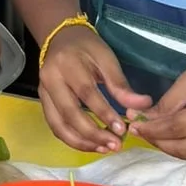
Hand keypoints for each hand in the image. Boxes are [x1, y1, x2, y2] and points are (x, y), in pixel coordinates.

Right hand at [39, 27, 151, 153]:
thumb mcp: (106, 58)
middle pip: (69, 114)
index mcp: (67, 64)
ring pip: (59, 125)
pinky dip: (73, 140)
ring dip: (82, 142)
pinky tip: (91, 144)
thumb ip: (120, 84)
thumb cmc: (87, 47)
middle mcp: (50, 80)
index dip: (104, 113)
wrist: (60, 37)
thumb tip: (142, 105)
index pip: (86, 93)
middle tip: (115, 145)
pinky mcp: (43, 103)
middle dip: (93, 134)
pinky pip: (55, 127)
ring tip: (105, 148)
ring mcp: (43, 93)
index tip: (122, 129)